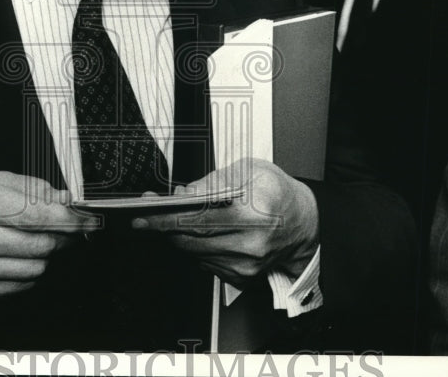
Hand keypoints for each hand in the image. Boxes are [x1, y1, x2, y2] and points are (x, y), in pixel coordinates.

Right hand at [0, 171, 98, 301]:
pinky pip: (23, 284)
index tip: (89, 219)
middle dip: (64, 236)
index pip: (35, 214)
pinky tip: (18, 255)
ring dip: (46, 253)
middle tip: (69, 228)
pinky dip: (30, 269)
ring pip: (37, 266)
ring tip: (35, 239)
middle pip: (41, 242)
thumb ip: (30, 188)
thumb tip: (66, 200)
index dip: (69, 218)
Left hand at [133, 159, 318, 287]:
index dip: (165, 219)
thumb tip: (183, 195)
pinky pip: (206, 263)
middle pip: (191, 239)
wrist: (305, 224)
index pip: (197, 219)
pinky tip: (207, 233)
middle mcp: (250, 244)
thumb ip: (213, 181)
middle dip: (165, 227)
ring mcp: (246, 265)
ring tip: (183, 218)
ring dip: (182, 236)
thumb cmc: (278, 193)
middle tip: (148, 215)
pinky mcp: (242, 277)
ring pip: (194, 253)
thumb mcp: (249, 170)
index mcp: (253, 214)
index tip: (143, 217)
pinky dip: (199, 247)